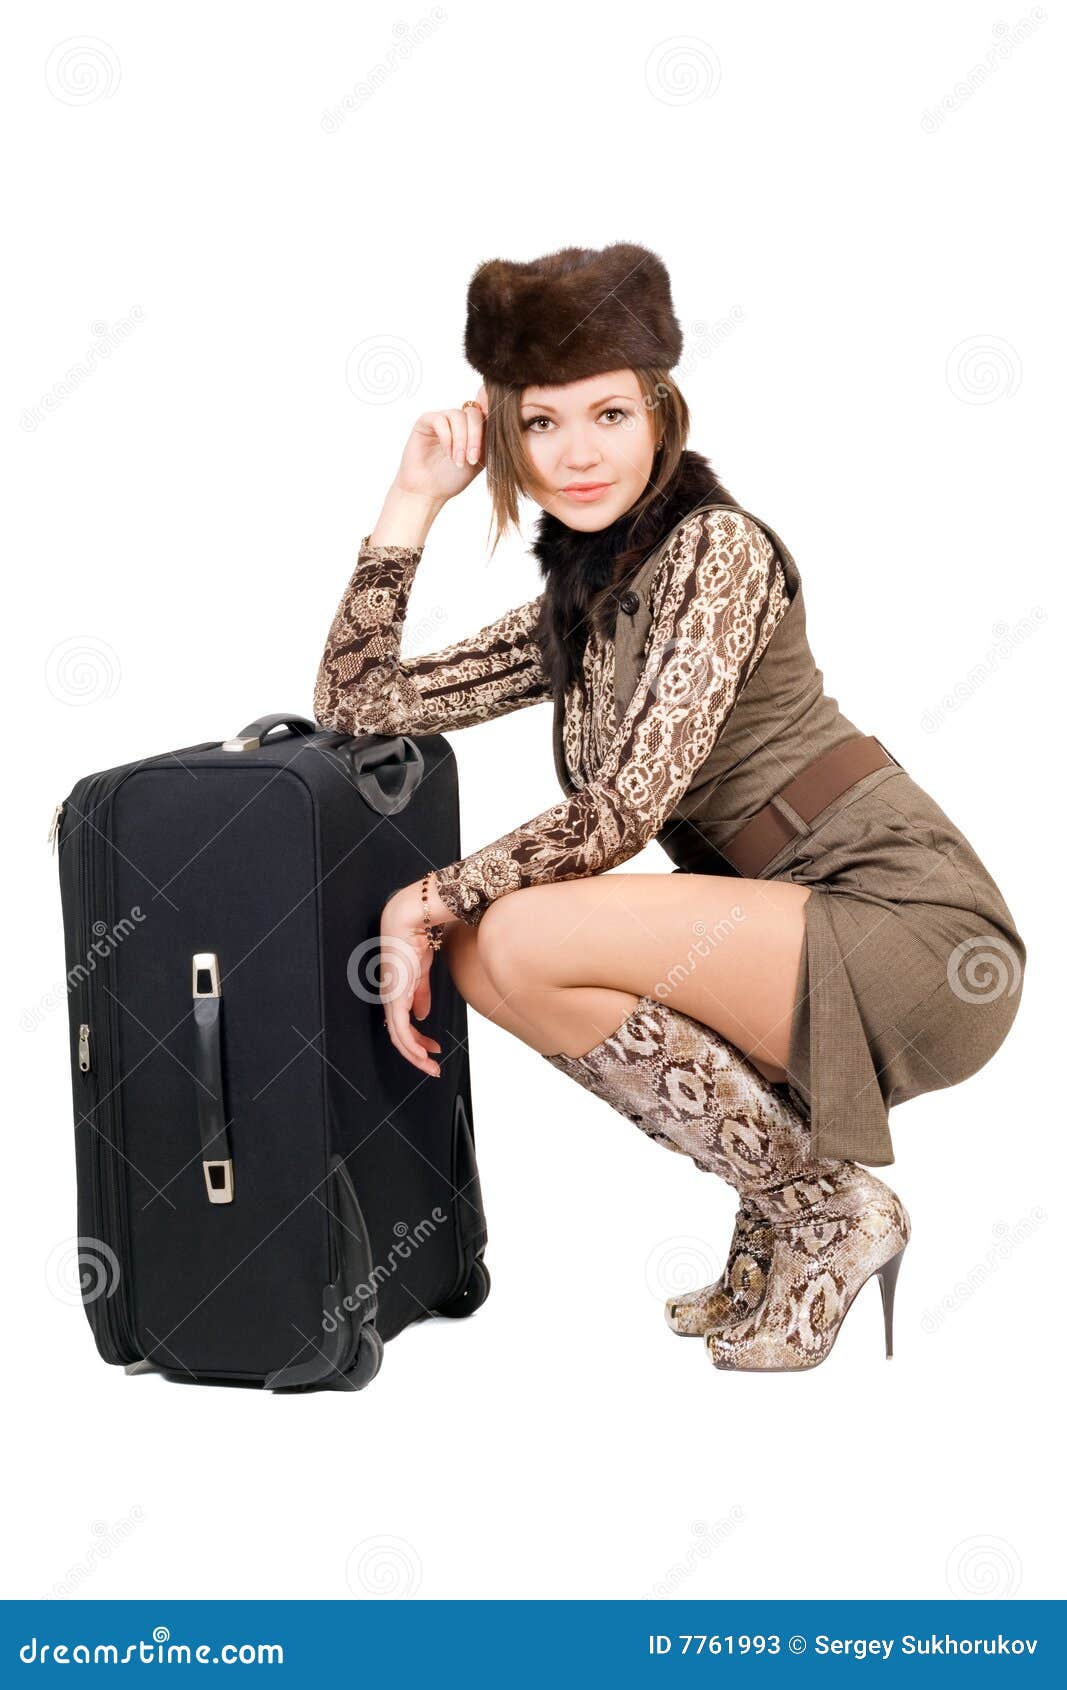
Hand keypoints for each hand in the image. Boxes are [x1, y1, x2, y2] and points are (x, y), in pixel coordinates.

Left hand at [378, 883, 448, 1076]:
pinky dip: (413, 1045)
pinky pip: (402, 1030)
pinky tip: (425, 1053)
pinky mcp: (395, 998)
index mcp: (395, 994)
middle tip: (433, 1068)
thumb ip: (420, 995)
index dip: (416, 1043)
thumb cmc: (413, 941)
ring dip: (416, 1056)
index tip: (432, 1051)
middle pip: (399, 1038)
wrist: (408, 923)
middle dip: (417, 1056)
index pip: (402, 1026)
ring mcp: (391, 1000)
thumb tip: (422, 1017)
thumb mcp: (421, 974)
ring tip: (432, 1066)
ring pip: (399, 1039)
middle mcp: (390, 999)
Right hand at [393, 384, 487, 505]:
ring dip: (461, 440)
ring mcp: (442, 419)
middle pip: (474, 413)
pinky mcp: (426, 421)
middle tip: (472, 459)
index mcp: (473, 428)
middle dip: (476, 437)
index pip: (486, 416)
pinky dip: (447, 438)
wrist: (429, 491)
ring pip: (458, 416)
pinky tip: (448, 453)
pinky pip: (440, 420)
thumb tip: (503, 429)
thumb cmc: (452, 478)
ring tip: (458, 461)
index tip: (485, 453)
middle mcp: (458, 420)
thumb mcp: (479, 460)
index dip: (488, 430)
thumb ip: (489, 442)